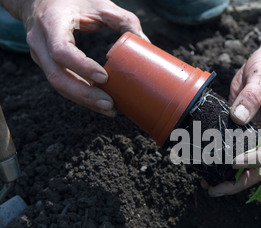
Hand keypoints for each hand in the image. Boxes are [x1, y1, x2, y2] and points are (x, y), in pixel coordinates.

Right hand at [20, 0, 147, 116]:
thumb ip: (123, 20)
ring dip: (84, 100)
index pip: (62, 50)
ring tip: (109, 109)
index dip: (82, 67)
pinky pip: (62, 84)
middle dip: (84, 94)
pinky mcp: (46, 65)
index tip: (105, 77)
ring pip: (58, 85)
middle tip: (110, 104)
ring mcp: (40, 55)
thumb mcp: (99, 4)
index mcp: (52, 22)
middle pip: (58, 76)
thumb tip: (146, 44)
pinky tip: (99, 103)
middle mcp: (40, 41)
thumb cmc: (73, 0)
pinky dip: (80, 96)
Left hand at [205, 42, 260, 196]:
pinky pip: (234, 150)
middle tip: (216, 189)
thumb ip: (252, 97)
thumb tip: (237, 118)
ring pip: (247, 164)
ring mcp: (257, 134)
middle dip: (240, 181)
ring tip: (207, 184)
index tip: (235, 162)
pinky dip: (222, 161)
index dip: (256, 160)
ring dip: (229, 177)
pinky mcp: (242, 130)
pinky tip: (206, 168)